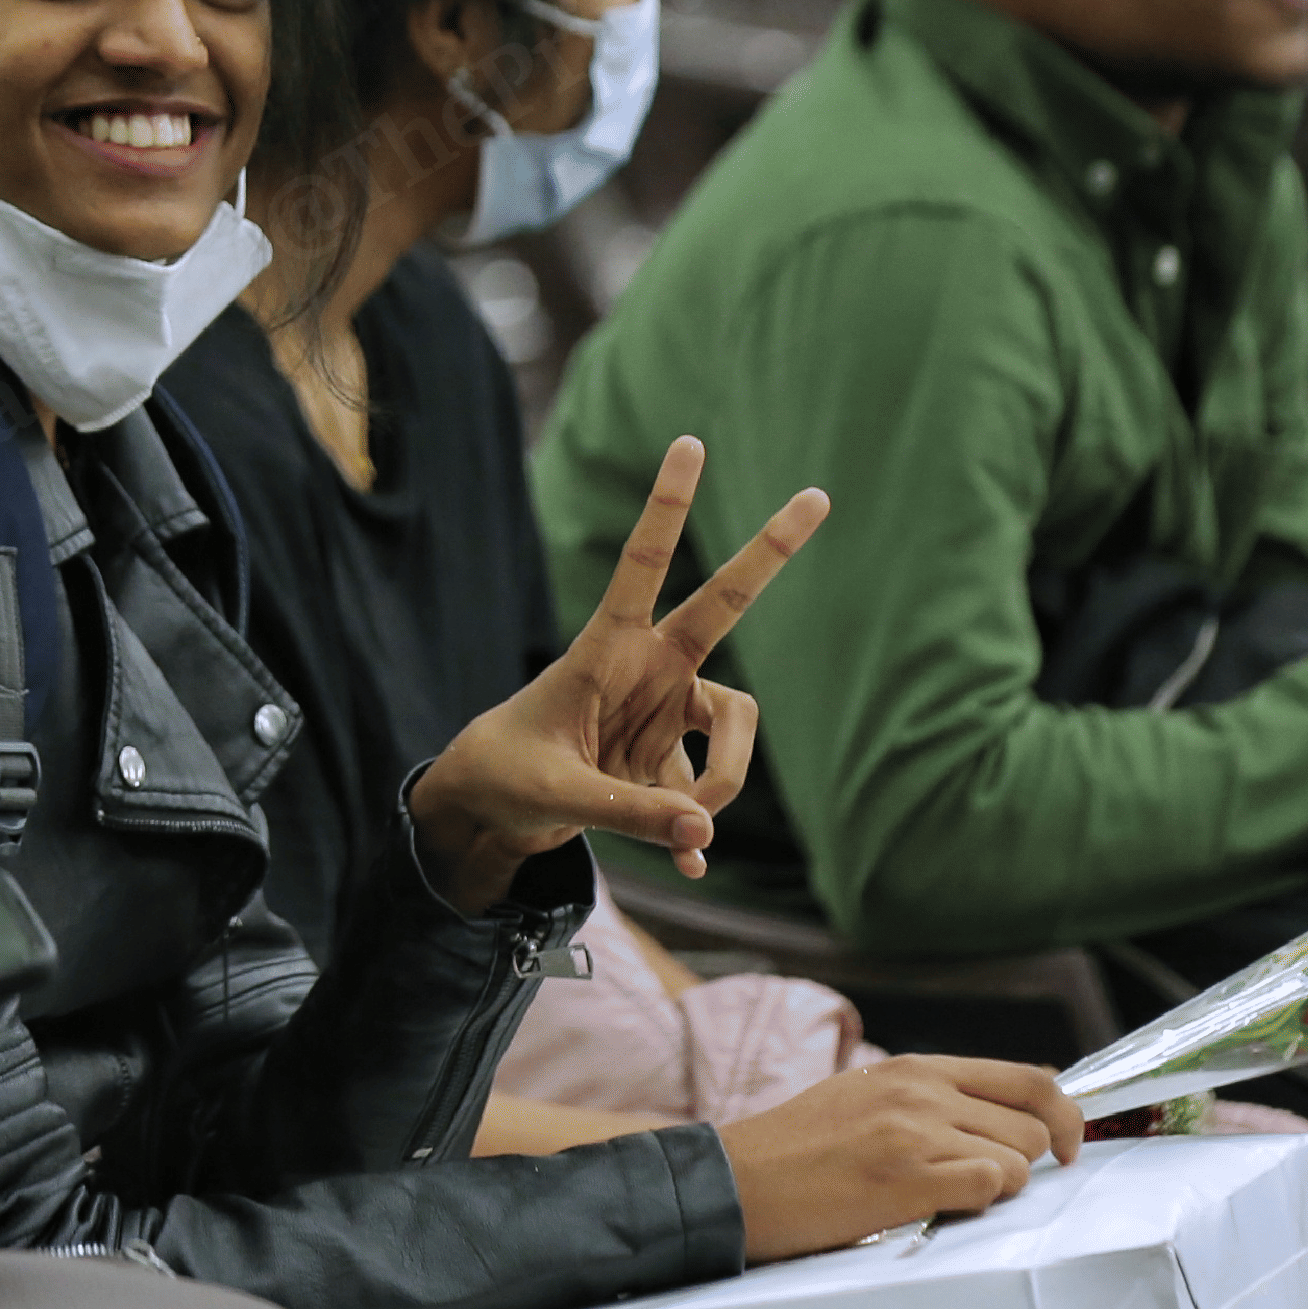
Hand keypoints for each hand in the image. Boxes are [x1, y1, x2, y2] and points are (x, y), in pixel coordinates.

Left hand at [408, 437, 828, 913]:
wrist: (489, 811)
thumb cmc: (507, 778)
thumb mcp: (558, 793)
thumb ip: (631, 812)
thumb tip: (703, 833)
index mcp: (606, 651)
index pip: (643, 565)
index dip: (667, 507)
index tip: (688, 443)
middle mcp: (647, 671)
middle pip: (724, 605)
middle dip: (768, 552)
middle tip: (819, 497)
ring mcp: (666, 714)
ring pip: (734, 733)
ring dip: (716, 787)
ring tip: (679, 831)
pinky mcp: (670, 761)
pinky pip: (707, 795)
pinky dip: (694, 833)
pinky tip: (687, 865)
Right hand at [718, 1057, 1085, 1264]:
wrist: (739, 1180)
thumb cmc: (798, 1148)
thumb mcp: (867, 1095)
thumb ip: (931, 1098)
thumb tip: (1000, 1116)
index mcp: (916, 1068)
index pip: (1027, 1078)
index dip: (1063, 1115)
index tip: (1064, 1145)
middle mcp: (923, 1092)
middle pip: (1034, 1123)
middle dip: (1028, 1161)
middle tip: (990, 1183)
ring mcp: (916, 1133)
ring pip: (1018, 1160)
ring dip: (999, 1187)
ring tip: (949, 1195)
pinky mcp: (906, 1180)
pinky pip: (987, 1189)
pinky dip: (979, 1205)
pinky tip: (940, 1207)